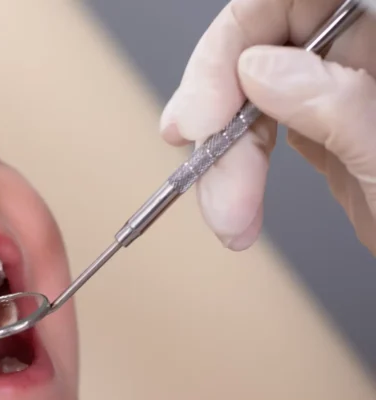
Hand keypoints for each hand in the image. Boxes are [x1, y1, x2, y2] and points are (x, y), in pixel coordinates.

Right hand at [161, 0, 375, 252]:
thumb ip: (338, 108)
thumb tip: (261, 69)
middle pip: (255, 47)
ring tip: (228, 214)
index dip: (233, 42)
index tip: (205, 110)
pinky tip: (233, 201)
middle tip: (204, 169)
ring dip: (220, 156)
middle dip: (219, 114)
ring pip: (246, 96)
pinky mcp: (321, 130)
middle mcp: (360, 53)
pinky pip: (258, 131)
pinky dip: (233, 169)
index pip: (282, 0)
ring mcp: (338, 89)